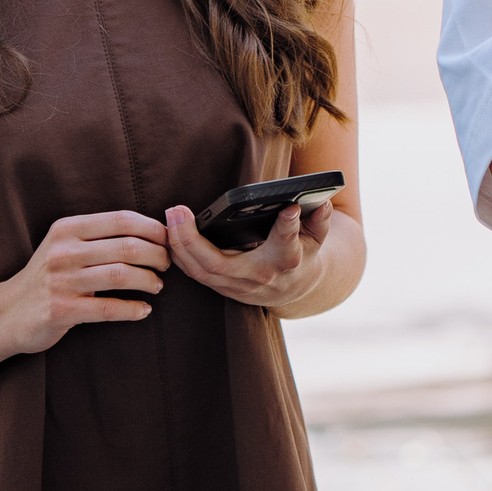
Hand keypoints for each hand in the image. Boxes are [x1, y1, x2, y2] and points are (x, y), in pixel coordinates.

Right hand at [0, 210, 169, 353]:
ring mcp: (61, 281)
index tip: (168, 240)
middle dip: (157, 255)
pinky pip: (109, 308)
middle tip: (167, 264)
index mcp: (67, 229)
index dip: (153, 228)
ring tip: (157, 285)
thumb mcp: (64, 244)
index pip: (122, 220)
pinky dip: (133, 309)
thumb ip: (98, 235)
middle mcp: (64, 251)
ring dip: (149, 281)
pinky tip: (143, 310)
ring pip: (122, 275)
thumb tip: (152, 230)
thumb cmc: (47, 276)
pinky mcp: (61, 310)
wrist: (6, 312)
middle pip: (128, 247)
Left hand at [163, 201, 332, 308]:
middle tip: (178, 211)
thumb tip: (322, 202)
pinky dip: (179, 254)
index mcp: (287, 260)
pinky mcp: (223, 287)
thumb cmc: (304, 253)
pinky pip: (195, 273)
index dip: (288, 227)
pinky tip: (169, 233)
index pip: (287, 244)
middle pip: (219, 264)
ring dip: (179, 246)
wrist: (295, 287)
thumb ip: (319, 220)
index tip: (289, 207)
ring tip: (170, 217)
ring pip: (200, 271)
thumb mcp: (317, 237)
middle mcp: (259, 277)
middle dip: (193, 240)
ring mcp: (237, 286)